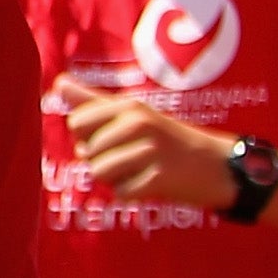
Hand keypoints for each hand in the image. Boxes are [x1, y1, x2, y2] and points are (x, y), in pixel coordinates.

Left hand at [53, 80, 235, 210]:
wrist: (220, 166)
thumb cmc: (168, 140)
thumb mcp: (134, 114)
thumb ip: (92, 102)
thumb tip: (58, 83)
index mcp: (129, 106)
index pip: (76, 122)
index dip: (88, 136)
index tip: (115, 136)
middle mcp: (139, 123)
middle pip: (85, 151)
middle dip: (102, 160)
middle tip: (135, 157)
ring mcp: (151, 149)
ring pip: (98, 173)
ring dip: (116, 179)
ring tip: (143, 169)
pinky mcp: (160, 177)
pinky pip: (121, 193)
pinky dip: (133, 194)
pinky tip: (154, 183)